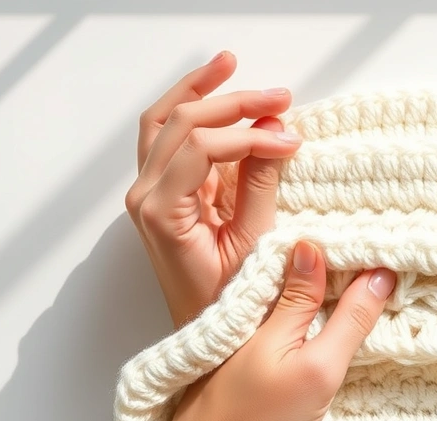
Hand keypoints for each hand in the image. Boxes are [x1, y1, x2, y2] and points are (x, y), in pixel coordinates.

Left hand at [125, 51, 302, 327]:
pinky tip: (214, 93)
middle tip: (279, 98)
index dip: (252, 136)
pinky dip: (189, 110)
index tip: (292, 141)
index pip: (206, 147)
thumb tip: (275, 134)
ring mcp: (149, 192)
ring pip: (163, 120)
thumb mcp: (253, 248)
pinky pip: (166, 138)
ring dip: (198, 90)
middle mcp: (145, 196)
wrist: (203, 338)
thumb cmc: (228, 304)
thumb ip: (260, 187)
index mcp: (162, 213)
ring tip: (230, 65)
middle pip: (181, 122)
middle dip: (232, 103)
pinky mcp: (162, 193)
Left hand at [148, 241, 396, 420]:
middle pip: (305, 269)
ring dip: (331, 289)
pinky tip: (336, 321)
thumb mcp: (316, 368)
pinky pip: (289, 320)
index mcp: (266, 299)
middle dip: (345, 264)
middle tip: (391, 263)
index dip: (354, 248)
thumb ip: (347, 320)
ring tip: (374, 284)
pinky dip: (316, 315)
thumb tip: (378, 272)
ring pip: (297, 295)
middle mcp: (253, 309)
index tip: (393, 249)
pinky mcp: (249, 359)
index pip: (317, 253)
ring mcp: (248, 334)